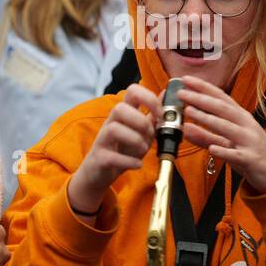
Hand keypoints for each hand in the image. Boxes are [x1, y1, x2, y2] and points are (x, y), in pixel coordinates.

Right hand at [68, 83, 160, 213]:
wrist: (99, 174)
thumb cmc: (122, 151)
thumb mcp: (141, 133)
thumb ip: (152, 116)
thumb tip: (165, 95)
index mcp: (123, 115)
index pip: (132, 91)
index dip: (149, 98)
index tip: (160, 114)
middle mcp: (110, 123)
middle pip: (119, 108)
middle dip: (141, 121)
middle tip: (149, 135)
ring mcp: (102, 140)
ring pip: (114, 129)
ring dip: (135, 140)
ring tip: (143, 150)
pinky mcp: (99, 158)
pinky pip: (112, 156)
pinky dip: (129, 161)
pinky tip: (137, 164)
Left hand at [178, 75, 265, 193]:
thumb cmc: (250, 154)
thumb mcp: (227, 143)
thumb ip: (205, 136)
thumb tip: (184, 128)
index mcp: (241, 118)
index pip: (221, 98)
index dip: (204, 88)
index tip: (186, 79)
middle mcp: (246, 126)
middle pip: (223, 109)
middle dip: (201, 99)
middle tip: (181, 93)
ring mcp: (250, 142)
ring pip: (228, 128)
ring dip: (208, 119)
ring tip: (189, 112)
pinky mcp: (251, 159)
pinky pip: (236, 155)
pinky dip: (224, 151)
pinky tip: (212, 149)